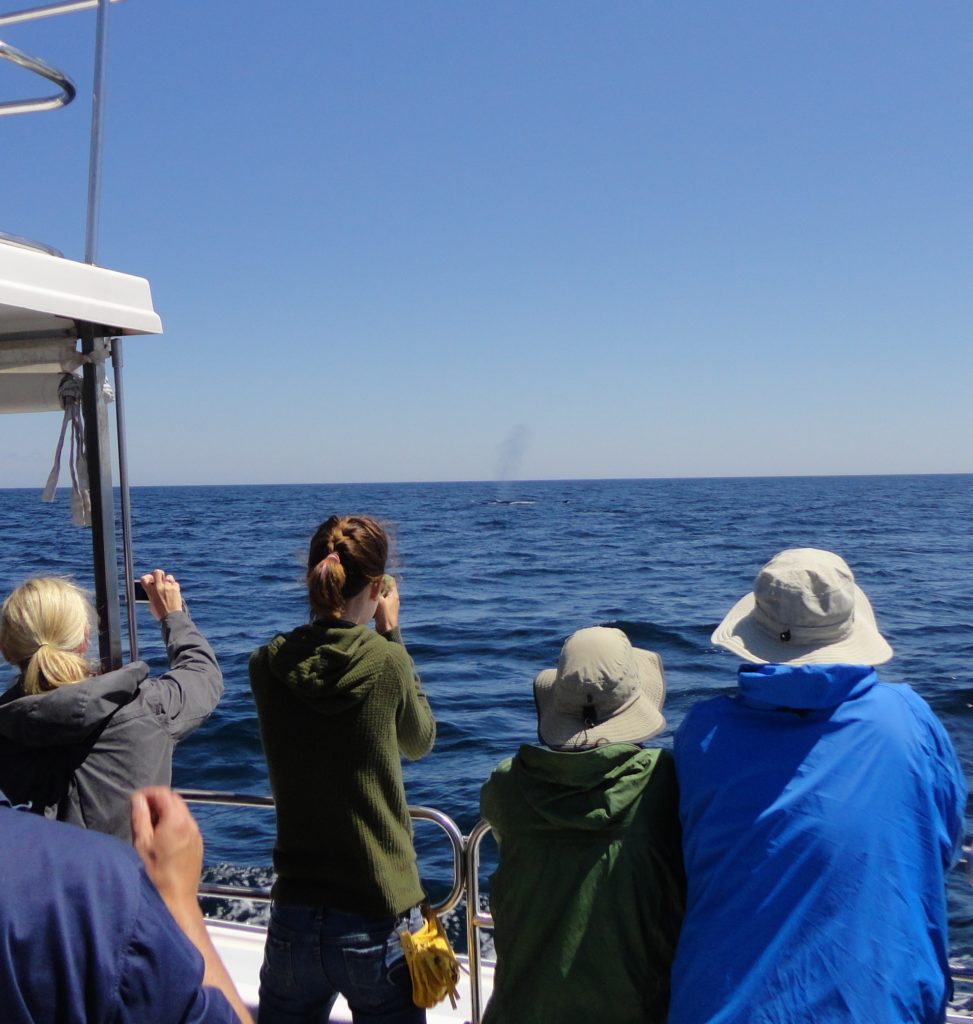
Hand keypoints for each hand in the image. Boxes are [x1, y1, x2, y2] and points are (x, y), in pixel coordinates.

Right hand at [131, 787, 201, 909]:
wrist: (175, 901)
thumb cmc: (153, 875)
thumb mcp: (141, 844)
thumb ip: (140, 817)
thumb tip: (137, 799)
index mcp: (177, 821)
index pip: (164, 793)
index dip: (148, 793)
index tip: (135, 800)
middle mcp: (191, 823)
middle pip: (174, 800)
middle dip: (157, 801)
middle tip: (140, 812)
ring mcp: (196, 834)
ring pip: (181, 812)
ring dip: (165, 812)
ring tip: (149, 826)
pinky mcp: (197, 844)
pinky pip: (186, 824)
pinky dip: (173, 823)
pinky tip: (161, 837)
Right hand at [141, 570, 182, 620]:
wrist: (171, 617)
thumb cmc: (160, 612)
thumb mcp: (151, 603)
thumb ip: (151, 593)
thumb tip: (153, 587)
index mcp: (150, 591)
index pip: (144, 578)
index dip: (147, 577)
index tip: (150, 580)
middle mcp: (158, 587)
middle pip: (157, 572)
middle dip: (158, 574)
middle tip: (159, 579)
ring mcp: (168, 587)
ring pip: (168, 576)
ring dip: (167, 580)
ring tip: (167, 587)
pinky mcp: (176, 588)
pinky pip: (175, 582)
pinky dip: (174, 586)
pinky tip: (173, 591)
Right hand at [374, 576, 398, 633]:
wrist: (387, 630)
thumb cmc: (385, 615)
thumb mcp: (380, 601)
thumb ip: (377, 591)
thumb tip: (373, 581)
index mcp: (393, 594)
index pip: (390, 580)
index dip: (383, 576)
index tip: (374, 576)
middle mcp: (393, 597)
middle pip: (385, 586)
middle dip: (377, 585)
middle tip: (369, 584)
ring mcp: (389, 604)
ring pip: (382, 594)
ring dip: (376, 593)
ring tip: (368, 592)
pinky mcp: (385, 609)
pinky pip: (380, 601)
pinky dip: (375, 600)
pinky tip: (369, 602)